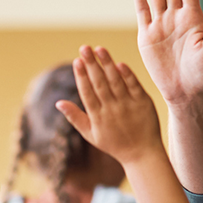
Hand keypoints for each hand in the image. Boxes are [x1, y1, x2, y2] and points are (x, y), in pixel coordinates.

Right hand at [56, 46, 164, 164]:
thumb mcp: (91, 135)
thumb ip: (75, 117)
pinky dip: (127, 75)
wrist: (142, 154)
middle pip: (100, 83)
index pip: (87, 93)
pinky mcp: (143, 103)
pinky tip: (119, 63)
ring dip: (107, 64)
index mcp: (98, 117)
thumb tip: (58, 102)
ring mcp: (128, 106)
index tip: (76, 61)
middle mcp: (112, 110)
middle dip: (91, 64)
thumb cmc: (114, 144)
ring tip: (99, 49)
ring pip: (116, 81)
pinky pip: (134, 86)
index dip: (82, 76)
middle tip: (84, 48)